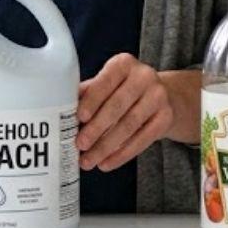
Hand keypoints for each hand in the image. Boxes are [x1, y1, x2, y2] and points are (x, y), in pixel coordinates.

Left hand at [76, 54, 197, 171]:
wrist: (164, 95)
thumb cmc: (123, 90)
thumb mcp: (107, 84)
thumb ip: (87, 94)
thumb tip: (62, 111)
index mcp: (123, 64)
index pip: (105, 82)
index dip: (92, 101)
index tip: (79, 118)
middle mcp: (144, 76)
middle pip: (117, 106)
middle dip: (96, 128)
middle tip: (80, 145)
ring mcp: (158, 96)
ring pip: (129, 125)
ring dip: (106, 146)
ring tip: (89, 160)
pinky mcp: (166, 117)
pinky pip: (143, 139)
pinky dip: (122, 154)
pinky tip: (107, 163)